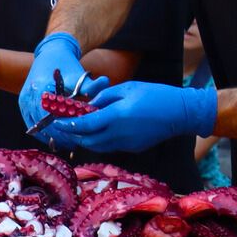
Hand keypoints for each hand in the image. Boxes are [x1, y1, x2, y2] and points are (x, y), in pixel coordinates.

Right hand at [19, 32, 108, 138]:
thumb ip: (90, 85)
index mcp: (41, 88)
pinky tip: (54, 140)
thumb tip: (105, 83)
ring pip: (36, 126)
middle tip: (73, 145)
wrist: (50, 53)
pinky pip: (30, 123)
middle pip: (43, 124)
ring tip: (66, 144)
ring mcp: (24, 100)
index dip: (63, 130)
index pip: (51, 117)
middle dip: (58, 136)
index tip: (76, 138)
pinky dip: (42, 133)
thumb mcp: (78, 75)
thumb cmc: (65, 65)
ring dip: (50, 137)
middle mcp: (29, 95)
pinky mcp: (23, 103)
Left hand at [46, 80, 216, 153]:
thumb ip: (104, 98)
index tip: (57, 121)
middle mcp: (120, 134)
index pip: (85, 125)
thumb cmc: (153, 95)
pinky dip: (99, 140)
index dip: (68, 125)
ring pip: (98, 146)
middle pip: (88, 140)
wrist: (180, 113)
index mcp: (116, 117)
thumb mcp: (126, 89)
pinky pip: (110, 146)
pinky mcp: (134, 147)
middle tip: (65, 125)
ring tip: (78, 128)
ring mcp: (127, 144)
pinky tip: (98, 130)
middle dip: (74, 134)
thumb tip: (89, 106)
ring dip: (85, 139)